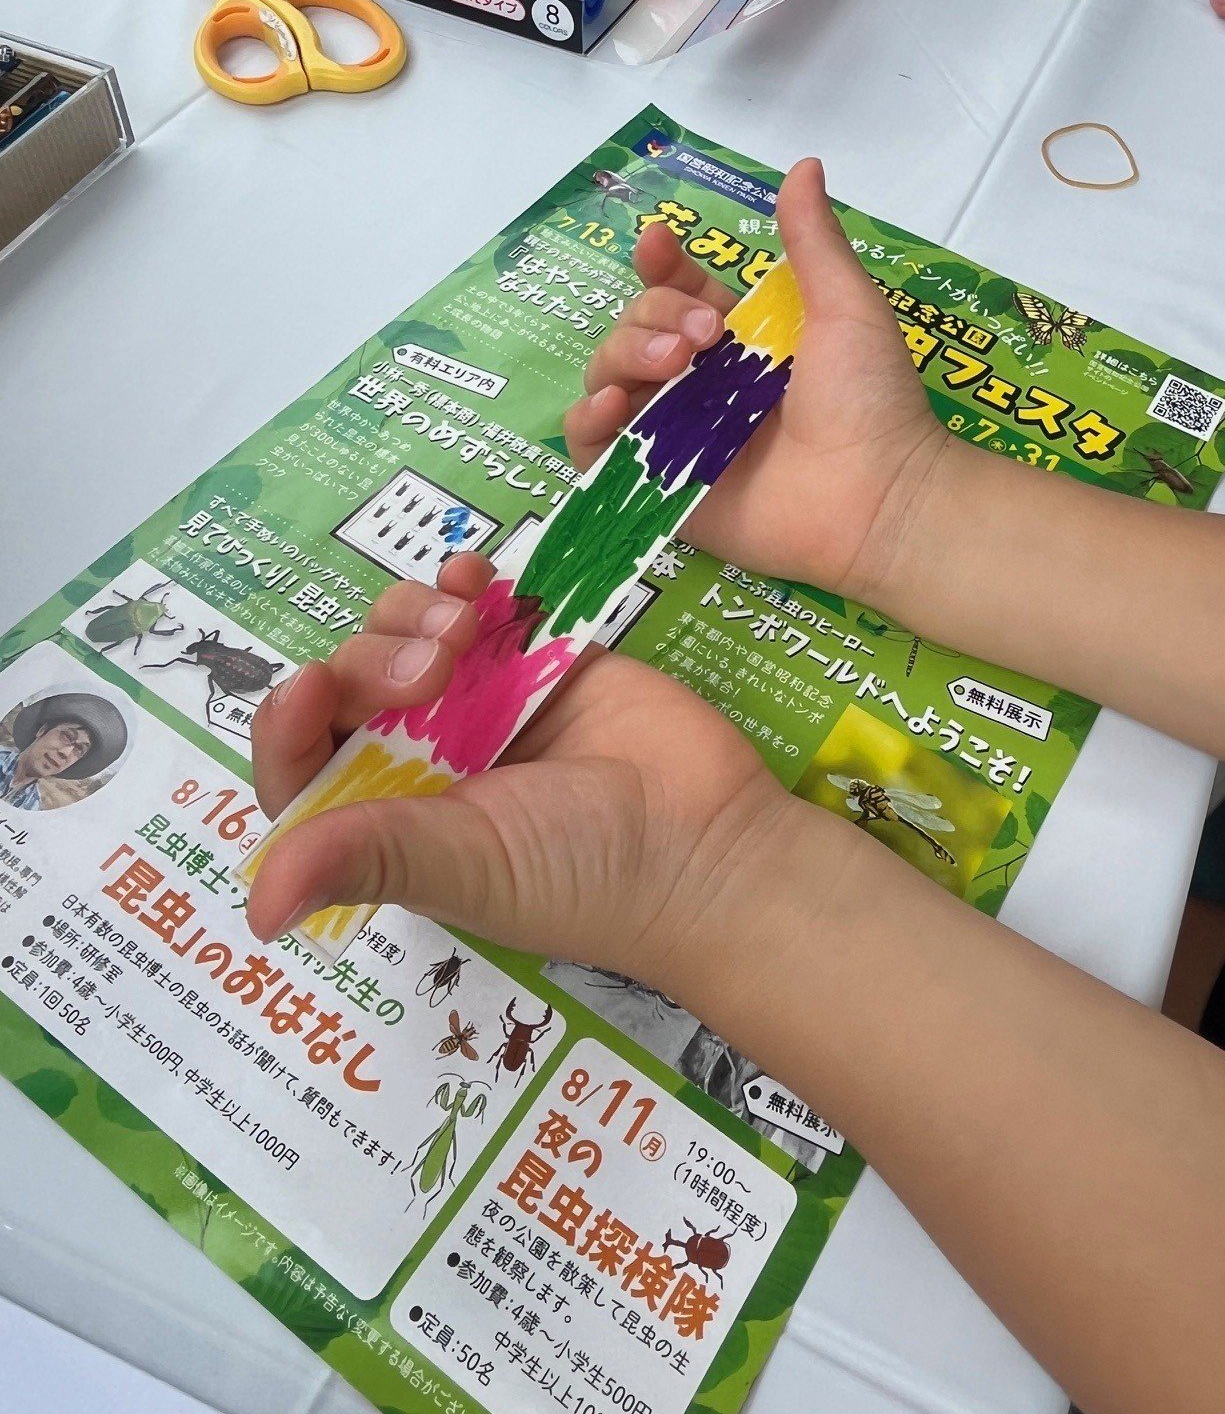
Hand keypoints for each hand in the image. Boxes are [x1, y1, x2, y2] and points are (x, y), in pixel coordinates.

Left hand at [243, 553, 818, 993]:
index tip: (311, 687)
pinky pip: (479, 604)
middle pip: (349, 683)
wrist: (705, 838)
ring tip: (467, 626)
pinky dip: (463, 584)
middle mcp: (421, 760)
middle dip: (373, 661)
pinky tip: (477, 579)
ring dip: (414, 614)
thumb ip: (366, 857)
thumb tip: (254, 909)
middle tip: (434, 671)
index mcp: (388, 821)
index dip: (289, 726)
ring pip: (402, 631)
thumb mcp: (462, 867)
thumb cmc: (577, 871)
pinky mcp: (537, 653)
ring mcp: (479, 701)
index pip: (300, 768)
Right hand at [563, 156, 947, 603]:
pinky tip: (614, 406)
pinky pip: (592, 449)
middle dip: (652, 316)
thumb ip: (813, 240)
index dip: (659, 265)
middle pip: (635, 326)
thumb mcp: (845, 306)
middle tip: (703, 341)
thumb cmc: (870, 400)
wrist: (877, 494)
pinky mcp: (655, 487)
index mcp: (740, 338)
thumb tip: (805, 163)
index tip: (660, 245)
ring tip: (669, 369)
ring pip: (607, 376)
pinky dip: (586, 421)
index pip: (675, 289)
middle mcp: (700, 382)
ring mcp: (674, 434)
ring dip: (621, 357)